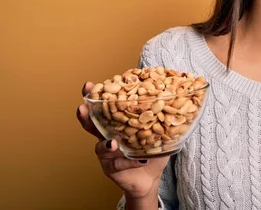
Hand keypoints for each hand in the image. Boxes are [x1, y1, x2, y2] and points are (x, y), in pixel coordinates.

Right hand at [77, 82, 169, 201]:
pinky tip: (138, 160)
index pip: (104, 107)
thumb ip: (162, 116)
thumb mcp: (158, 130)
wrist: (150, 176)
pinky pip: (117, 164)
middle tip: (82, 107)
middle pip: (91, 123)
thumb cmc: (152, 149)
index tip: (89, 85)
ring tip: (113, 143)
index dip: (94, 96)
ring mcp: (106, 153)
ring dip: (107, 144)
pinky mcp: (110, 168)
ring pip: (100, 146)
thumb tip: (177, 94)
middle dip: (85, 115)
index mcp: (117, 123)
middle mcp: (107, 136)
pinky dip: (128, 161)